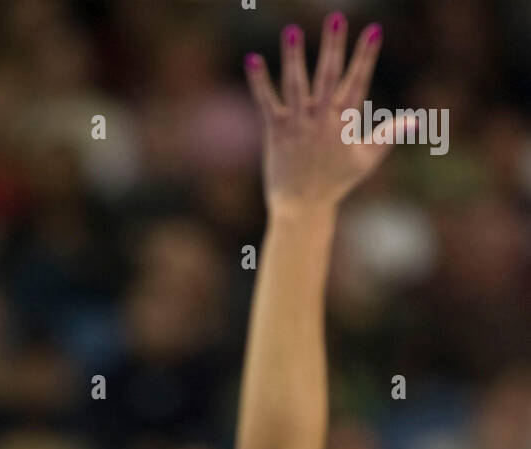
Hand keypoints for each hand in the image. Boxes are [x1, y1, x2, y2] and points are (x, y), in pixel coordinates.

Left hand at [245, 14, 404, 211]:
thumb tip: (415, 120)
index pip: (357, 82)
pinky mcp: (275, 131)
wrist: (303, 208)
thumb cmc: (335, 183)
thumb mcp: (366, 160)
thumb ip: (388, 136)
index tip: (374, 30)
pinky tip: (253, 58)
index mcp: (343, 123)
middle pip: (328, 76)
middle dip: (333, 46)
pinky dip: (259, 81)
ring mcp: (297, 125)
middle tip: (336, 16)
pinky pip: (266, 102)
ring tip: (292, 29)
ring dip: (294, 57)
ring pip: (296, 85)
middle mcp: (321, 120)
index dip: (365, 56)